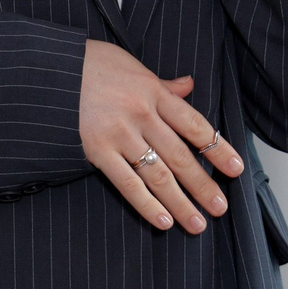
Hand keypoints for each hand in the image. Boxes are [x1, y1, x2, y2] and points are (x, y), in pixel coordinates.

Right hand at [80, 39, 244, 232]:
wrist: (51, 70)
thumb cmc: (90, 65)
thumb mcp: (131, 65)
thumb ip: (161, 83)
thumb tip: (188, 85)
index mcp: (153, 92)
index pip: (195, 124)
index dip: (217, 148)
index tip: (236, 169)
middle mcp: (142, 114)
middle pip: (180, 156)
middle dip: (203, 184)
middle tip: (220, 207)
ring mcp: (120, 134)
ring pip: (158, 175)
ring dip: (181, 202)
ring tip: (197, 224)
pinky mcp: (97, 150)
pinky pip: (127, 183)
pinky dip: (147, 205)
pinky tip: (163, 221)